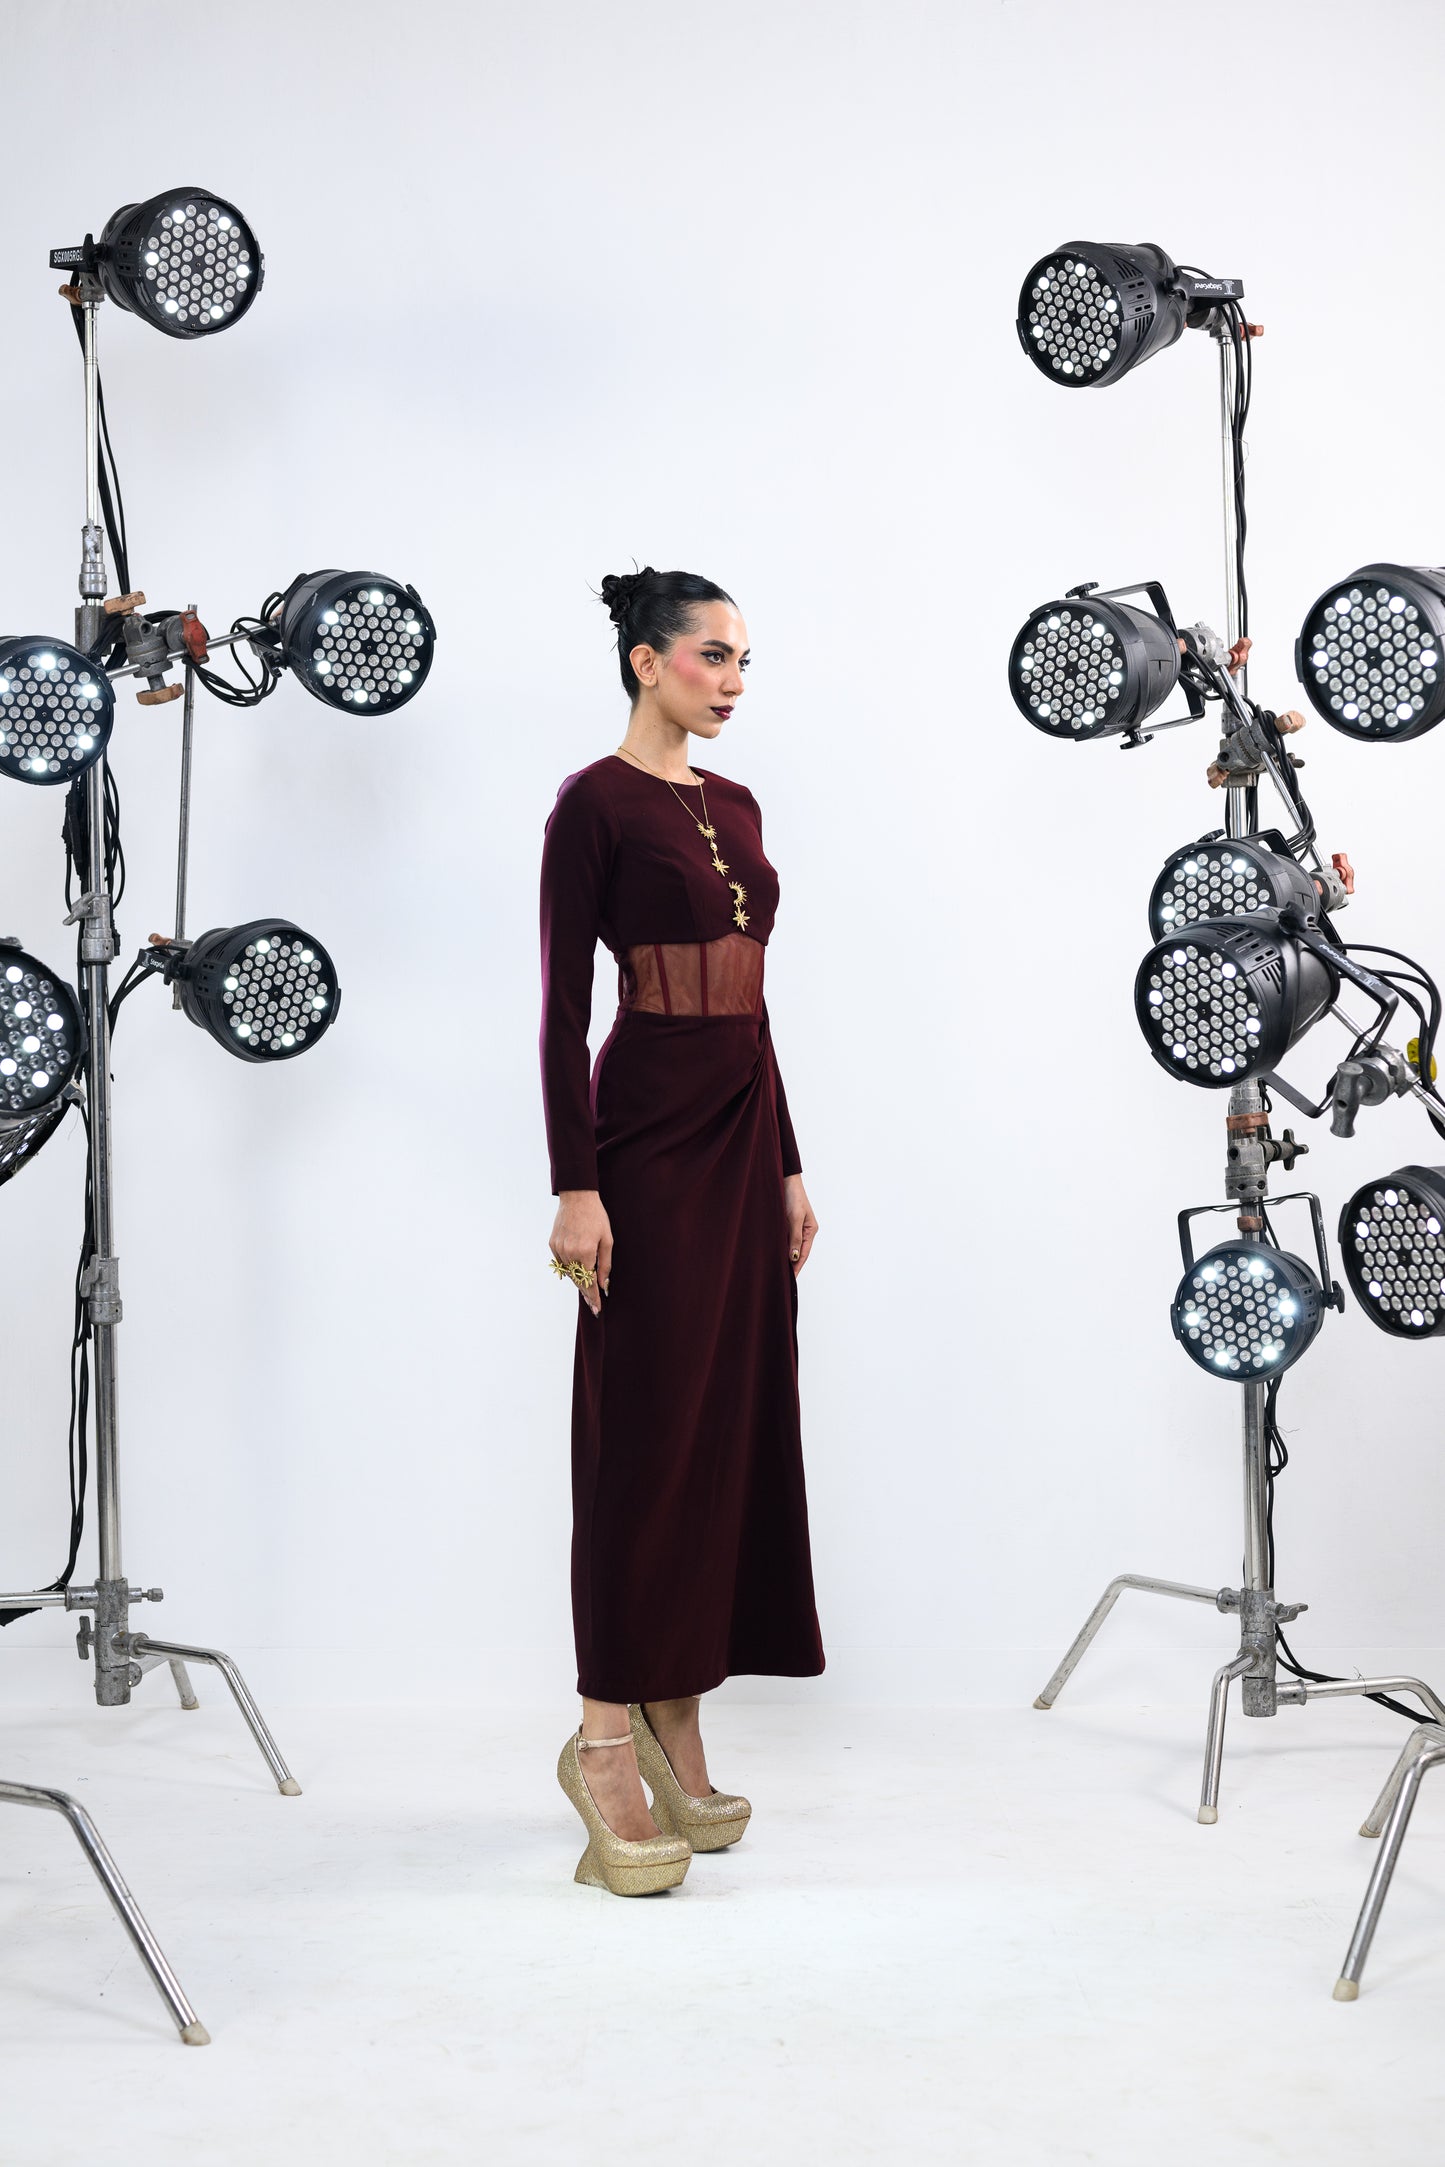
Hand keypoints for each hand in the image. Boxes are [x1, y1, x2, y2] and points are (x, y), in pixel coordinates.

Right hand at [551, 1190, 612, 1316]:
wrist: (577, 1197)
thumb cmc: (596, 1217)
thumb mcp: (607, 1240)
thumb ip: (605, 1264)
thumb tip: (603, 1285)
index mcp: (585, 1252)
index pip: (589, 1282)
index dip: (593, 1297)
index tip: (597, 1309)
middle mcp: (569, 1253)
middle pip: (578, 1280)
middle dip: (586, 1292)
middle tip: (593, 1304)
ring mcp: (558, 1249)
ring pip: (569, 1273)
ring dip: (578, 1280)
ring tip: (587, 1288)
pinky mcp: (552, 1244)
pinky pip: (561, 1263)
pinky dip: (569, 1268)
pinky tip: (577, 1270)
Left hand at [784, 1174, 817, 1277]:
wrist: (784, 1178)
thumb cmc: (793, 1196)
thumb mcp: (794, 1217)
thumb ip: (794, 1238)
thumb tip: (794, 1257)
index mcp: (810, 1230)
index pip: (804, 1253)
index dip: (797, 1266)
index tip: (790, 1279)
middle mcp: (804, 1230)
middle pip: (798, 1252)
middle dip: (791, 1265)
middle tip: (781, 1278)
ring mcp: (794, 1227)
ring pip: (789, 1246)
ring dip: (784, 1256)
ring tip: (776, 1270)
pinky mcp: (785, 1223)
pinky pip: (783, 1239)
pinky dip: (779, 1247)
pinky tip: (772, 1253)